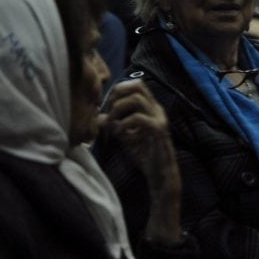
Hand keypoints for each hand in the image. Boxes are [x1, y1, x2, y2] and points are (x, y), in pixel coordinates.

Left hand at [100, 79, 181, 241]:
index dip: (119, 90)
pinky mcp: (158, 130)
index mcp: (151, 108)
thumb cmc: (145, 155)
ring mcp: (159, 118)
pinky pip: (139, 118)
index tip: (108, 106)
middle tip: (110, 112)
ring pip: (137, 99)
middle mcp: (157, 109)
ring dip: (119, 110)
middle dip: (118, 95)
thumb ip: (115, 124)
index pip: (136, 85)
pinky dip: (124, 123)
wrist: (160, 174)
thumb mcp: (126, 136)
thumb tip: (99, 117)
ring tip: (113, 124)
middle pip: (137, 85)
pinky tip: (119, 133)